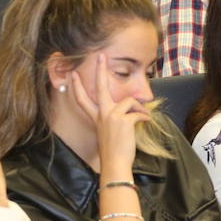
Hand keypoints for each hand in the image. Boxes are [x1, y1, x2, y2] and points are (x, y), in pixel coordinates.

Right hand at [69, 54, 150, 172]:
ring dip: (139, 107)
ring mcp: (112, 116)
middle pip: (100, 88)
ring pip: (129, 101)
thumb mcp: (109, 133)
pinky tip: (147, 121)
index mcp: (96, 118)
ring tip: (144, 115)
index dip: (77, 87)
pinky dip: (145, 116)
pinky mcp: (124, 120)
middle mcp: (102, 114)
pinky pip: (139, 112)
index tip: (72, 75)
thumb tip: (130, 112)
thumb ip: (114, 120)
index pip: (83, 100)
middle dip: (100, 70)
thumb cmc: (113, 152)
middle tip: (101, 56)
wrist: (115, 164)